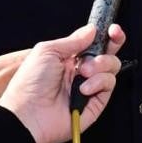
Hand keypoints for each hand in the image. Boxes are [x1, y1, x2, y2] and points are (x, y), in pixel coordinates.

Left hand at [0, 24, 125, 142]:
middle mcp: (81, 71)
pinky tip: (84, 88)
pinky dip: (99, 82)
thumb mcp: (47, 51)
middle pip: (108, 53)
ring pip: (111, 67)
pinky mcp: (95, 102)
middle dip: (113, 43)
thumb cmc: (30, 83)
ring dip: (101, 65)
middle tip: (110, 38)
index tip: (112, 29)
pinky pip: (109, 84)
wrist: (28, 113)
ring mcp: (89, 86)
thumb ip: (73, 40)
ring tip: (84, 72)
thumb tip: (92, 29)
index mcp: (69, 58)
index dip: (106, 34)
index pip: (94, 42)